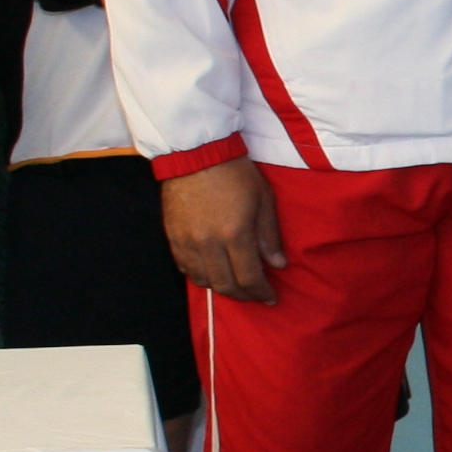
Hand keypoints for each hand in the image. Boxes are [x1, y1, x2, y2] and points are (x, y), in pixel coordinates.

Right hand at [161, 157, 285, 303]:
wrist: (196, 153)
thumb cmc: (236, 173)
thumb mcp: (263, 200)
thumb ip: (269, 236)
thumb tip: (278, 265)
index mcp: (234, 234)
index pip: (249, 278)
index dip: (261, 293)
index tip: (270, 298)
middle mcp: (208, 243)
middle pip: (225, 285)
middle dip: (243, 296)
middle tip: (255, 296)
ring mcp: (187, 241)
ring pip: (203, 281)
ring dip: (221, 288)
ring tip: (235, 286)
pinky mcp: (172, 236)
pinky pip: (185, 268)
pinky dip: (200, 276)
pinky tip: (212, 273)